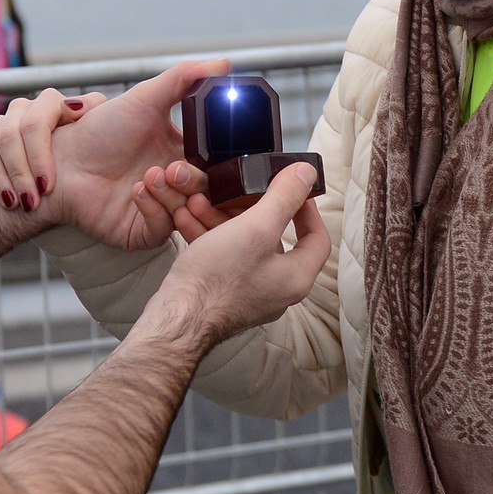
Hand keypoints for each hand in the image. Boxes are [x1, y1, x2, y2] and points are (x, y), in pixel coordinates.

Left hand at [0, 59, 228, 249]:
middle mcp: (176, 183)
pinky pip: (163, 228)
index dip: (221, 164)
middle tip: (172, 168)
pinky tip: (136, 191)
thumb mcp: (145, 97)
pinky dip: (155, 209)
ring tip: (149, 177)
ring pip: (188, 211)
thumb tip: (224, 62)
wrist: (62, 159)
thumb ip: (185, 78)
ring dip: (173, 194)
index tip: (217, 154)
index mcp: (183, 153)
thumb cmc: (100, 129)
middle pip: (207, 191)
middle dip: (193, 180)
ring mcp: (161, 208)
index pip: (217, 165)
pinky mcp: (143, 230)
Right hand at [0, 89, 103, 210]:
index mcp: (58, 108)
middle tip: (31, 201)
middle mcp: (30, 113)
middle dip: (19, 169)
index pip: (41, 110)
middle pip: (11, 129)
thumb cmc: (95, 179)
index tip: (47, 183)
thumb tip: (78, 106)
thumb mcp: (111, 143)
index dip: (39, 149)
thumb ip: (110, 110)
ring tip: (11, 203)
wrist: (72, 207)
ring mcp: (4, 128)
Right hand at [143, 161, 328, 348]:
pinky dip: (207, 236)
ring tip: (199, 199)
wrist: (176, 320)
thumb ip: (284, 198)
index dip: (307, 208)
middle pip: (273, 238)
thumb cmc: (218, 278)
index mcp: (295, 277)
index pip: (316, 238)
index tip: (291, 188)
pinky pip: (221, 257)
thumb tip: (307, 173)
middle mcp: (276, 289)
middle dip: (248, 208)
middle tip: (233, 189)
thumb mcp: (255, 227)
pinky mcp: (221, 294)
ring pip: (242, 245)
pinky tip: (186, 218)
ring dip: (220, 219)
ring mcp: (247, 293)